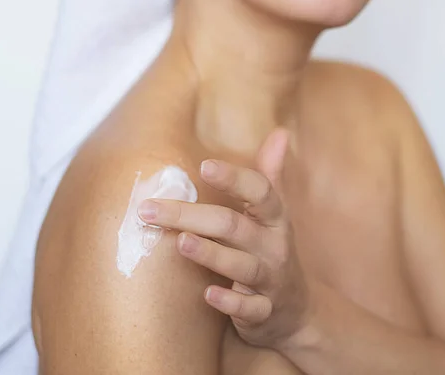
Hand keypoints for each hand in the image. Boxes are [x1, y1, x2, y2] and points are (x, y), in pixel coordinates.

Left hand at [137, 128, 311, 348]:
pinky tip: (206, 294)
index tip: (203, 166)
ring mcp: (271, 279)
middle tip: (148, 209)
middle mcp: (274, 245)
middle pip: (233, 225)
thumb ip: (270, 175)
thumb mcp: (276, 214)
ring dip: (210, 254)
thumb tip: (279, 132)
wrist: (296, 310)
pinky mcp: (264, 311)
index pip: (260, 191)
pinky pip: (249, 308)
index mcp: (275, 218)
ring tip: (180, 242)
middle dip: (191, 216)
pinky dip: (230, 301)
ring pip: (241, 265)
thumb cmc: (272, 250)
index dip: (234, 178)